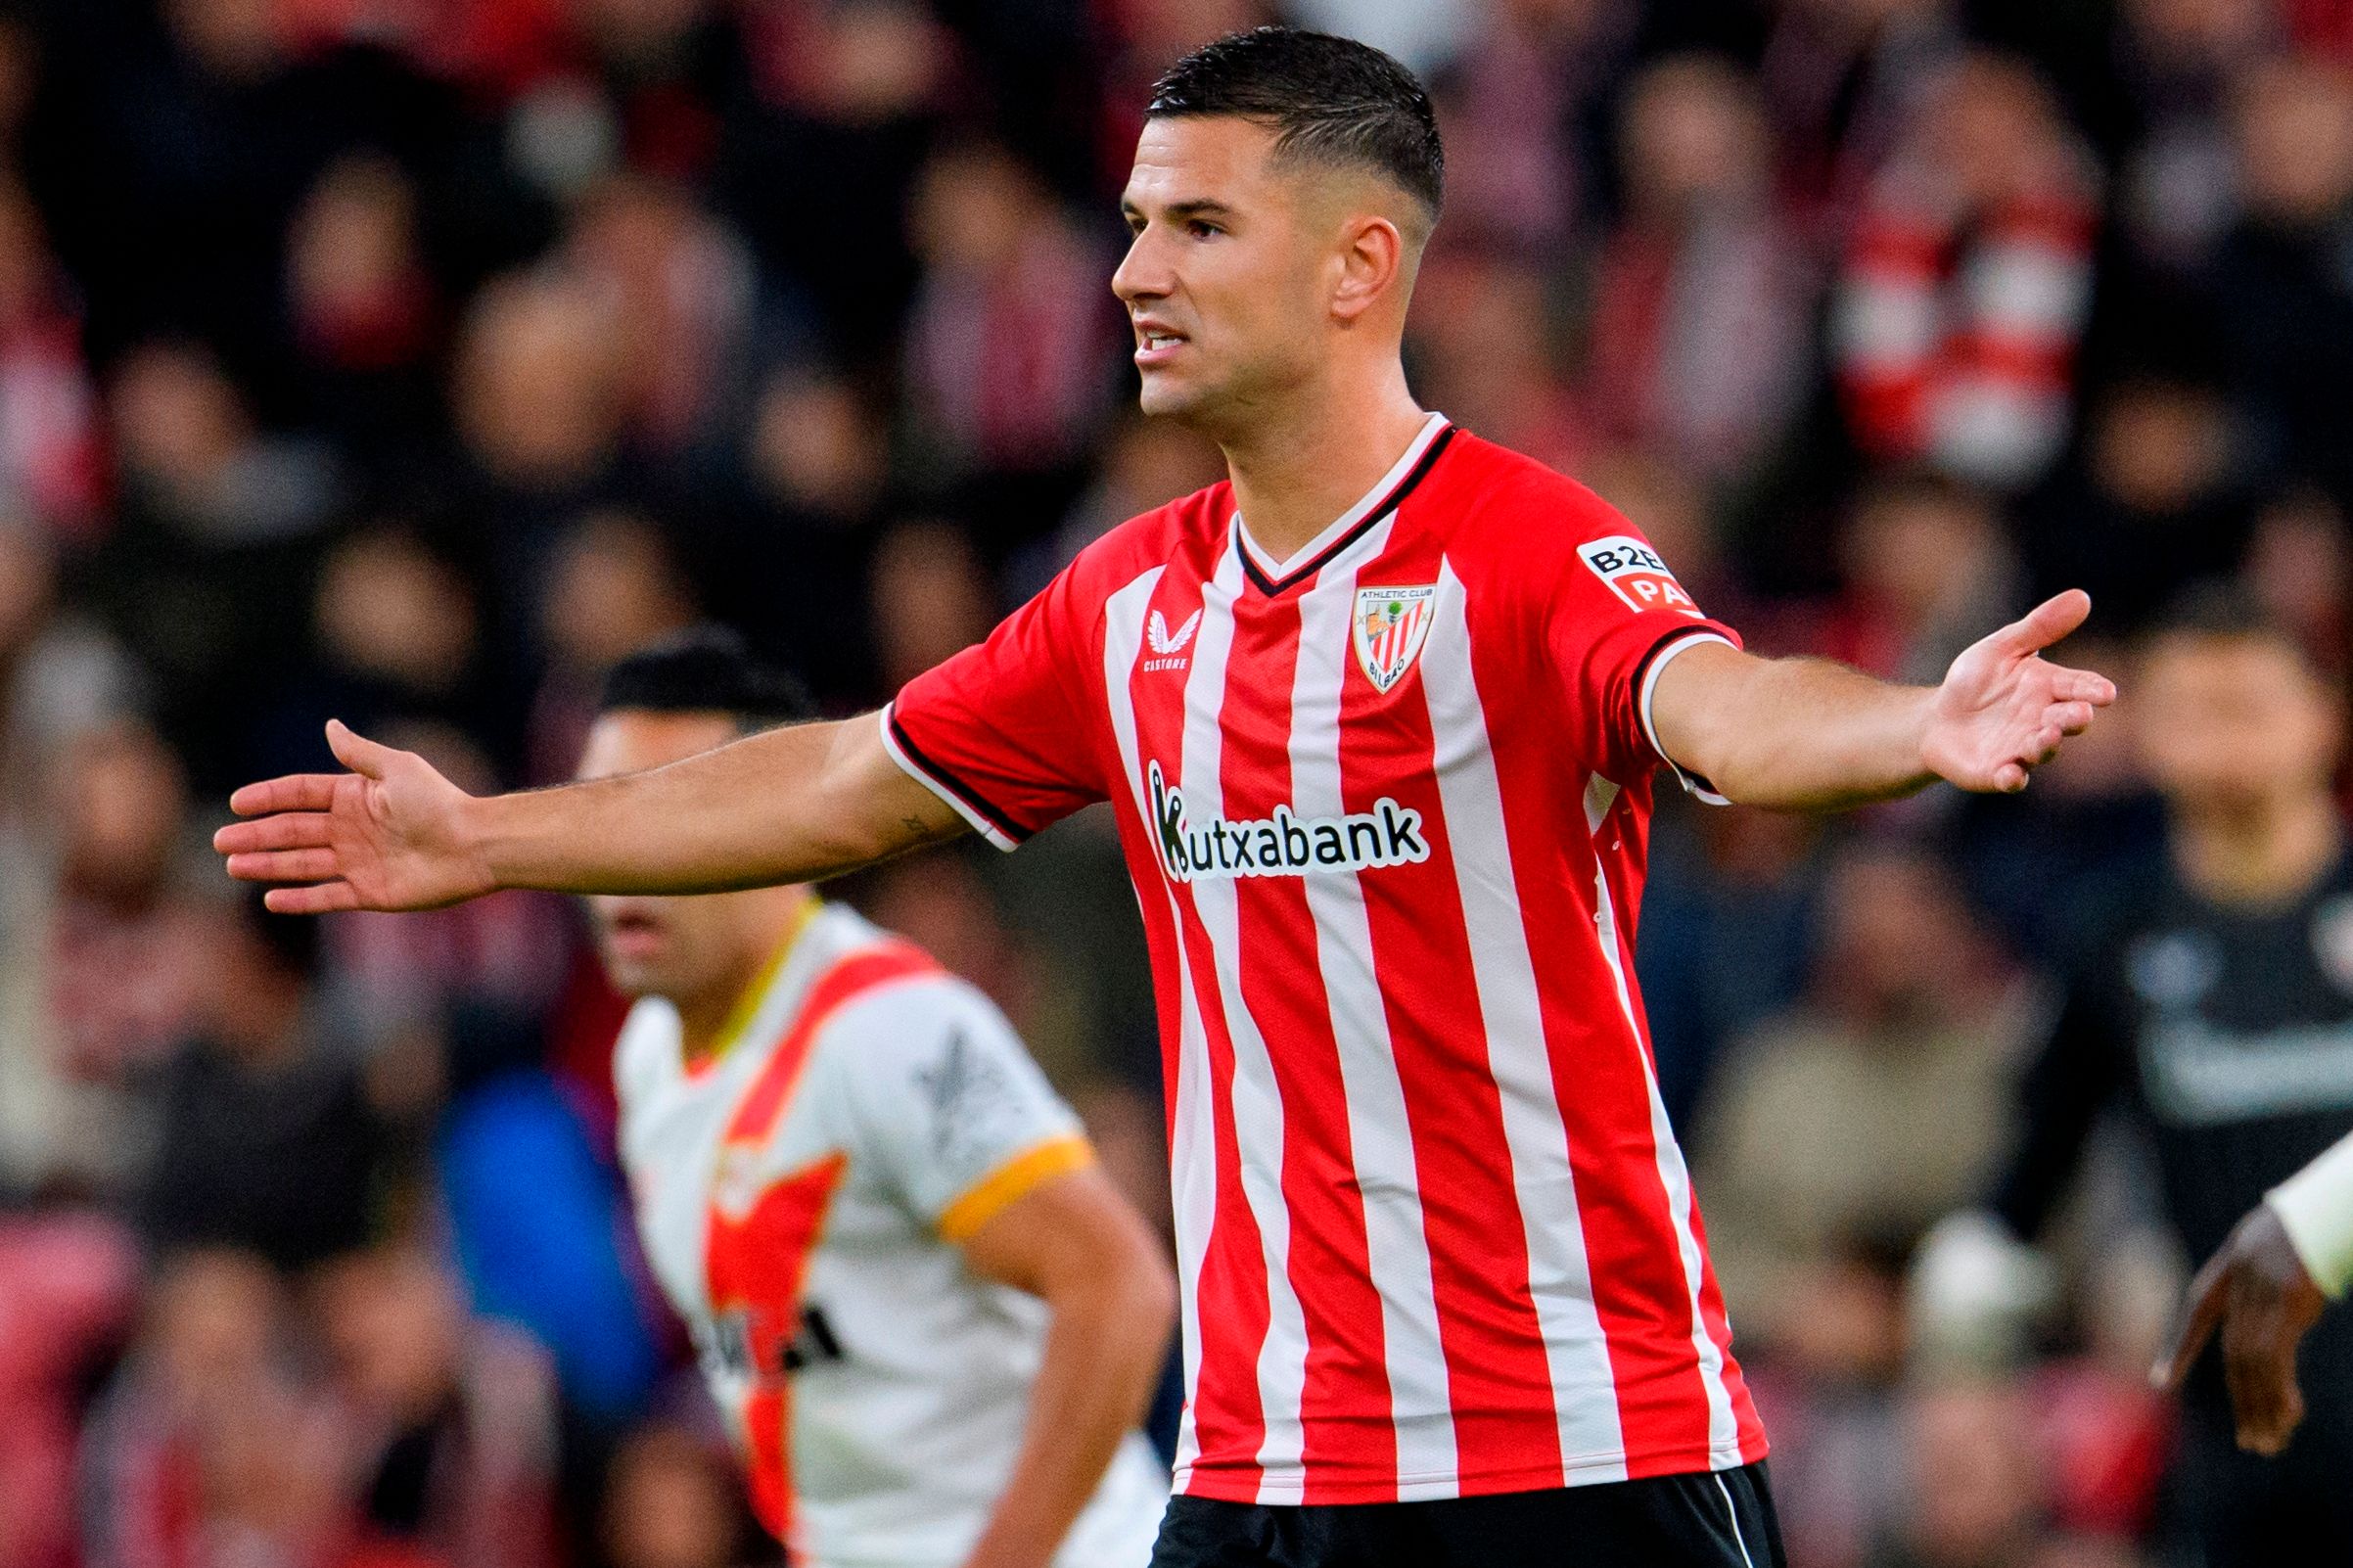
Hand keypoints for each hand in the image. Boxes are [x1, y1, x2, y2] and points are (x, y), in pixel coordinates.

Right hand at [212, 720, 496, 912]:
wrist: (474, 845)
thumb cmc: (439, 802)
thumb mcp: (396, 769)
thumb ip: (358, 754)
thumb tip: (330, 726)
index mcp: (356, 796)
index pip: (301, 795)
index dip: (269, 798)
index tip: (237, 803)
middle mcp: (352, 829)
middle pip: (293, 832)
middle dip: (256, 836)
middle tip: (220, 842)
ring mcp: (359, 862)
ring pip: (302, 864)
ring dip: (268, 865)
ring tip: (234, 866)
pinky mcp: (370, 892)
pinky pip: (327, 897)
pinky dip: (299, 899)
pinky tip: (271, 900)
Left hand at [1922, 590, 2116, 792]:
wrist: (1936, 719)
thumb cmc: (1976, 681)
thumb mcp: (2002, 648)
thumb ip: (2040, 627)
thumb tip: (2083, 596)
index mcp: (2050, 689)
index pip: (2079, 688)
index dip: (2093, 690)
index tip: (2106, 693)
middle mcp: (2044, 721)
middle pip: (2067, 721)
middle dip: (2074, 719)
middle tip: (2079, 714)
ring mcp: (2022, 749)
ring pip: (2042, 750)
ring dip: (2046, 745)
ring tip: (2047, 735)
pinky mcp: (1997, 772)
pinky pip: (2010, 778)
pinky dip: (2012, 778)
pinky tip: (2010, 775)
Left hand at [2156, 1205, 2327, 1454]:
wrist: (2327, 1211)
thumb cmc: (2304, 1232)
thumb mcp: (2269, 1252)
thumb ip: (2258, 1293)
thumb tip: (2263, 1345)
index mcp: (2230, 1268)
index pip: (2195, 1312)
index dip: (2177, 1348)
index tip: (2159, 1382)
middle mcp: (2241, 1284)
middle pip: (2233, 1353)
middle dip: (2241, 1400)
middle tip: (2250, 1443)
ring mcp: (2263, 1293)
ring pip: (2252, 1362)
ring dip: (2260, 1406)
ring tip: (2267, 1443)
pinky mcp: (2290, 1303)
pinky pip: (2277, 1356)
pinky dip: (2279, 1389)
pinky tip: (2288, 1417)